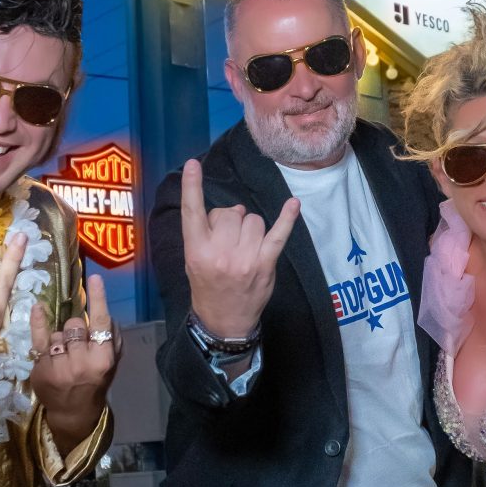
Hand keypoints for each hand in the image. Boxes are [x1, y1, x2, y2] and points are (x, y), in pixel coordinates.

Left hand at [30, 273, 119, 452]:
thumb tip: (102, 312)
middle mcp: (81, 362)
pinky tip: (38, 308)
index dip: (98, 298)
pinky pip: (39, 338)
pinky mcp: (41, 369)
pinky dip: (38, 322)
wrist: (74, 412)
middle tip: (78, 343)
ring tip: (64, 355)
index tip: (95, 278)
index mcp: (103, 359)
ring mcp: (59, 366)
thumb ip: (111, 338)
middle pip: (75, 325)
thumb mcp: (112, 362)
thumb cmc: (96, 382)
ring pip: (57, 333)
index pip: (101, 322)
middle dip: (76, 329)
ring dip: (61, 339)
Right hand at [180, 158, 299, 337]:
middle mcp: (220, 253)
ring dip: (250, 228)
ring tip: (244, 248)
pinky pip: (278, 234)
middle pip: (230, 213)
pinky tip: (293, 204)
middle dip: (230, 221)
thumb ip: (207, 233)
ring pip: (252, 220)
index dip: (192, 187)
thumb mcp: (194, 260)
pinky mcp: (265, 264)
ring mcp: (245, 258)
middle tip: (228, 241)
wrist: (224, 321)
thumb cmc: (208, 286)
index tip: (193, 165)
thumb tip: (234, 209)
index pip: (192, 212)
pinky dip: (287, 218)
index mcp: (197, 250)